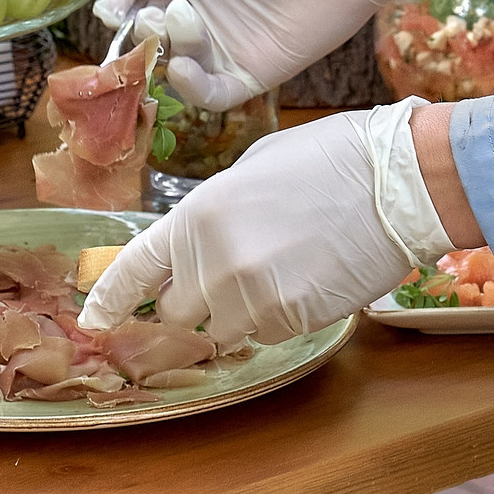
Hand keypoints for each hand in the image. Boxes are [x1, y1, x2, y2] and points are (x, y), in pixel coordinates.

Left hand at [78, 103, 455, 343]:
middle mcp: (215, 260)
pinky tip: (303, 283)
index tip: (94, 322)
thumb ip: (215, 211)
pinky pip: (263, 335)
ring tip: (277, 273)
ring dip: (236, 313)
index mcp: (198, 213)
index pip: (136, 268)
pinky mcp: (292, 318)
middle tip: (228, 277)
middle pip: (176, 312)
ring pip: (221, 330)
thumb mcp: (254, 167)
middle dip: (192, 302)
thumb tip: (200, 241)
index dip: (110, 300)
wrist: (399, 181)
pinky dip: (274, 319)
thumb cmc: (332, 159)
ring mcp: (253, 295)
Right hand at [92, 0, 414, 109]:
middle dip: (142, 34)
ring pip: (177, 68)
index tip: (113, 8)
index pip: (140, 2)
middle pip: (154, 39)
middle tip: (151, 20)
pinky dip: (192, 89)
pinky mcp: (255, 71)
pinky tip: (183, 67)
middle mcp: (204, 14)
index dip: (121, 10)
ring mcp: (228, 46)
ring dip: (164, 57)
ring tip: (175, 32)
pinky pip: (213, 94)